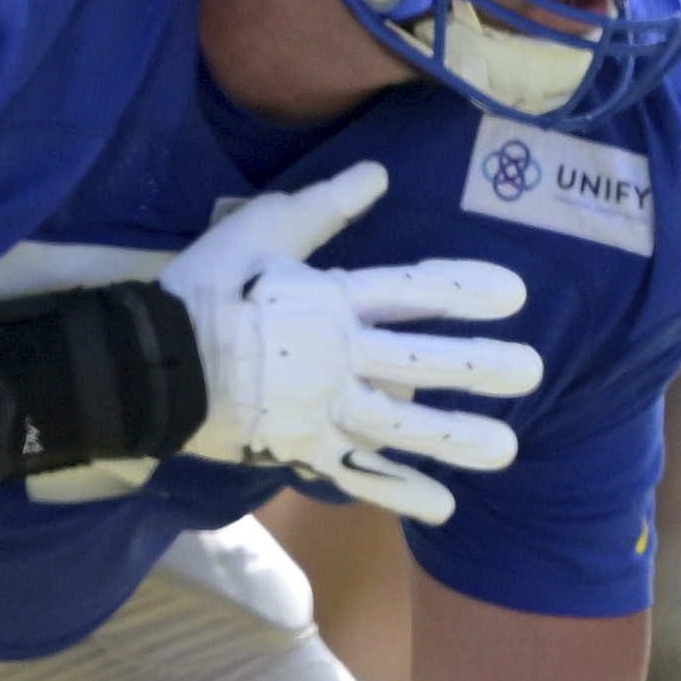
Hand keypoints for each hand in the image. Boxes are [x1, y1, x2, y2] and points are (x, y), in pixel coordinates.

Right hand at [158, 162, 540, 525]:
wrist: (148, 362)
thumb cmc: (201, 288)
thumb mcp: (257, 230)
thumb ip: (323, 208)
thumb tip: (378, 174)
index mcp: (331, 300)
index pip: (414, 291)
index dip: (466, 292)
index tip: (516, 296)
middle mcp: (338, 356)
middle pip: (424, 365)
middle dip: (482, 368)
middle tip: (532, 371)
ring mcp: (322, 408)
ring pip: (404, 428)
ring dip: (458, 439)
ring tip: (509, 449)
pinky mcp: (301, 448)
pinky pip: (359, 476)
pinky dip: (401, 493)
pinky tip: (445, 507)